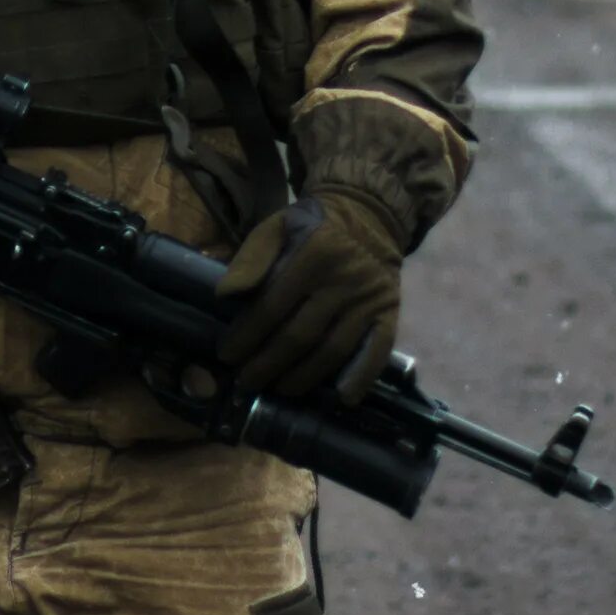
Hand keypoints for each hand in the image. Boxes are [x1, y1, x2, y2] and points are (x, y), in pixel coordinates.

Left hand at [212, 185, 406, 404]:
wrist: (369, 216)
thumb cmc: (313, 225)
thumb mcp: (276, 226)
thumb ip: (252, 258)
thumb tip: (225, 295)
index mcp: (313, 255)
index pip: (272, 306)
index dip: (247, 336)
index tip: (228, 355)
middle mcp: (344, 280)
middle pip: (300, 335)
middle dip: (269, 363)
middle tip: (247, 381)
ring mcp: (369, 300)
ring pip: (334, 349)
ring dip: (304, 376)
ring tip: (280, 389)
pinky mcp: (390, 313)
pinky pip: (378, 350)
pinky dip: (361, 376)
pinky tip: (343, 397)